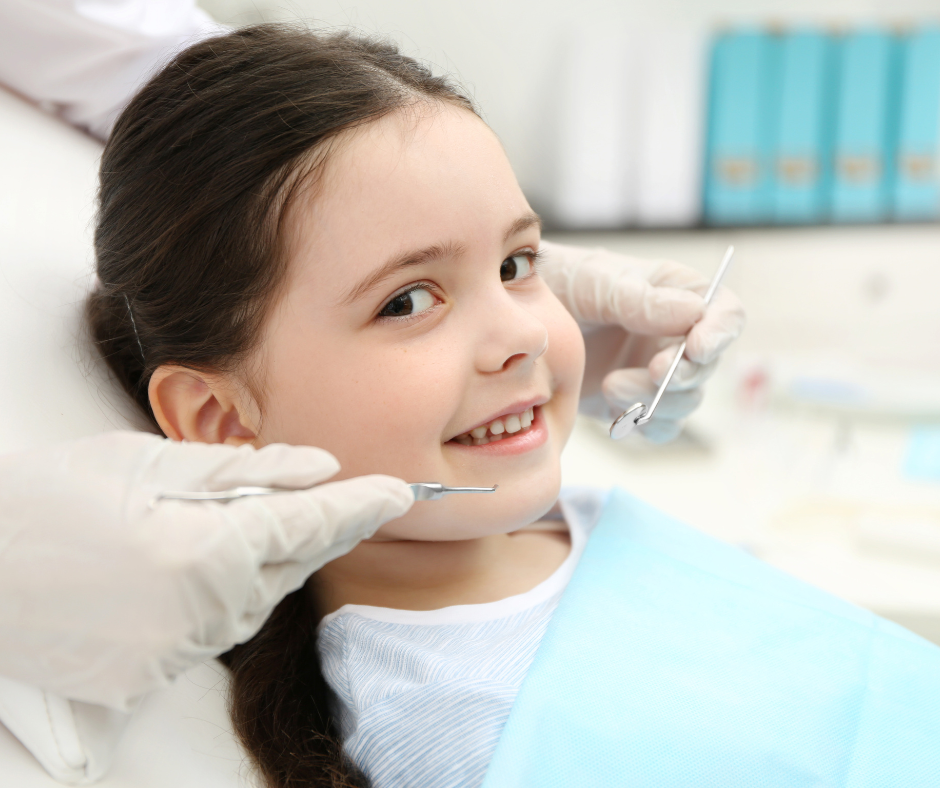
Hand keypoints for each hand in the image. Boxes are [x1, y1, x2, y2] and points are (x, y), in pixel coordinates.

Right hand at [0, 432, 412, 710]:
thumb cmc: (53, 499)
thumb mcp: (149, 465)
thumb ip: (245, 472)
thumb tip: (317, 468)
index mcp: (210, 551)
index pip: (312, 524)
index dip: (361, 505)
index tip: (400, 493)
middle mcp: (206, 612)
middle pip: (293, 565)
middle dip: (322, 529)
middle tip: (352, 499)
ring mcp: (179, 650)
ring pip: (260, 598)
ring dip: (271, 561)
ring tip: (256, 521)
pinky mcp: (154, 673)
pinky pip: (218, 627)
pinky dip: (228, 593)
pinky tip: (205, 563)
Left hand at [539, 241, 744, 441]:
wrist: (518, 321)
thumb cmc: (561, 283)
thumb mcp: (596, 281)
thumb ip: (639, 300)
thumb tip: (694, 314)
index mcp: (679, 294)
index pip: (725, 314)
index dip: (719, 334)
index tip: (695, 349)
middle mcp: (676, 335)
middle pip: (707, 365)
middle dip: (682, 374)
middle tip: (651, 372)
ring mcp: (656, 371)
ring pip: (685, 401)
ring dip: (657, 401)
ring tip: (610, 385)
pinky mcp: (634, 402)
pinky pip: (658, 426)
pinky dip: (644, 425)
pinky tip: (617, 414)